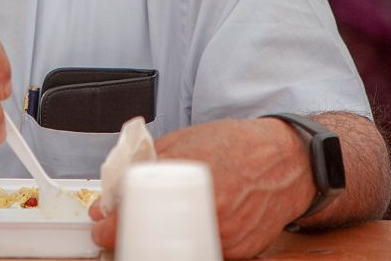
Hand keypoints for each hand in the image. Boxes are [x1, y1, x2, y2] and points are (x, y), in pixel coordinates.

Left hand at [91, 119, 314, 259]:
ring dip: (160, 246)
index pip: (139, 214)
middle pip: (155, 244)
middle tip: (120, 235)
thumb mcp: (187, 140)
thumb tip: (116, 190)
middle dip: (131, 242)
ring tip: (153, 232)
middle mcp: (212, 213)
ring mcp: (228, 238)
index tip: (101, 226)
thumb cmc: (239, 146)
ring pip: (179, 252)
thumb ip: (150, 163)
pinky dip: (190, 246)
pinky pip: (205, 253)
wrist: (288, 163)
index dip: (111, 227)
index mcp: (194, 181)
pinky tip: (188, 231)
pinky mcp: (240, 252)